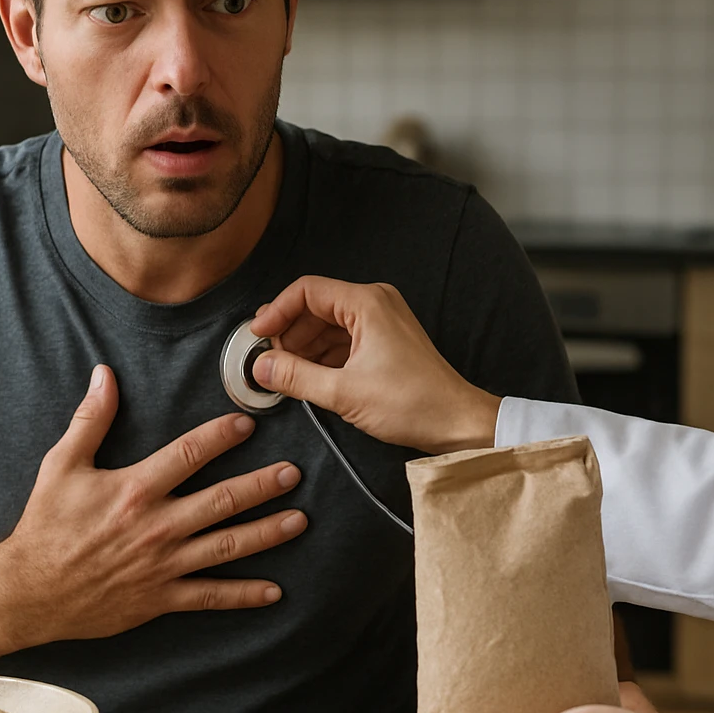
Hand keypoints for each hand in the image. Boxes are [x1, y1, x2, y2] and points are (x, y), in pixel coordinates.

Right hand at [0, 365, 307, 645]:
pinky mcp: (161, 598)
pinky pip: (210, 595)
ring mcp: (163, 565)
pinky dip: (243, 595)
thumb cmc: (45, 526)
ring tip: (300, 520)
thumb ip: (90, 419)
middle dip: (262, 485)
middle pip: (221, 501)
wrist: (28, 591)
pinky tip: (274, 591)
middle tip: (294, 473)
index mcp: (135, 489)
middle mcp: (156, 526)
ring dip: (266, 533)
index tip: (247, 423)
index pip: (188, 455)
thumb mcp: (61, 465)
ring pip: (226, 547)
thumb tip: (105, 374)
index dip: (220, 437)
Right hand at [249, 276, 500, 453]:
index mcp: (366, 303)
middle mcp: (374, 303)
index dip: (276, 312)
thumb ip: (296, 377)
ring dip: (304, 347)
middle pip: (315, 306)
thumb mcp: (344, 393)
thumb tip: (260, 367)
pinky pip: (343, 339)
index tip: (257, 336)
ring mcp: (381, 321)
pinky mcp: (384, 340)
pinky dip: (323, 355)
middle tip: (270, 362)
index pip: (307, 291)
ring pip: (327, 324)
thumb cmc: (412, 404)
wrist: (456, 421)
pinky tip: (309, 378)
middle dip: (289, 333)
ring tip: (286, 374)